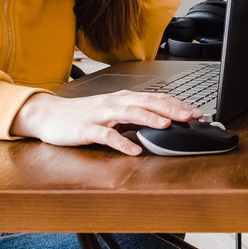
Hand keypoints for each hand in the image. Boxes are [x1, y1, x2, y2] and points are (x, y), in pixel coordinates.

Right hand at [10, 90, 204, 155]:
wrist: (49, 115)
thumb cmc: (83, 115)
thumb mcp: (113, 113)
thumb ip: (135, 116)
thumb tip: (163, 122)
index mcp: (124, 98)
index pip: (156, 98)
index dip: (178, 105)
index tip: (198, 112)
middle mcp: (115, 103)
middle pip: (147, 102)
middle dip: (171, 109)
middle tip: (191, 116)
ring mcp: (101, 115)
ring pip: (129, 113)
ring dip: (150, 119)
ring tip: (167, 126)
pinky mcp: (87, 129)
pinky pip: (107, 135)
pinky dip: (122, 142)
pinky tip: (134, 150)